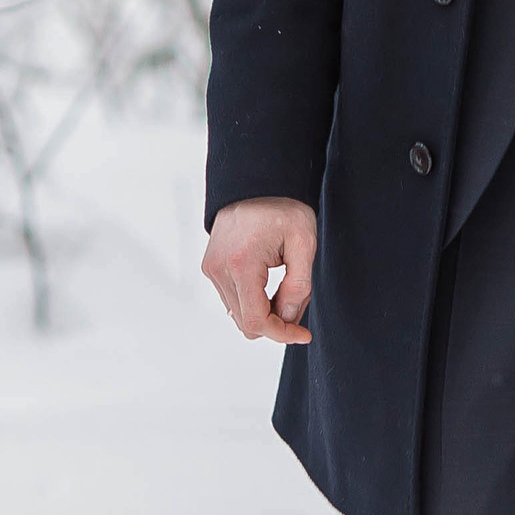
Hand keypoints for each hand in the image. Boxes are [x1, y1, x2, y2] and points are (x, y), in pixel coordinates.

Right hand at [203, 197, 316, 343]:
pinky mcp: (211, 266)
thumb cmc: (281, 206)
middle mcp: (219, 269)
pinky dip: (252, 301)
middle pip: (245, 323)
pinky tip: (269, 284)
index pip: (255, 321)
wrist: (257, 180)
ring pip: (238, 314)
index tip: (303, 334)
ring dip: (263, 312)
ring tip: (285, 288)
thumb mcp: (303, 243)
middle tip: (297, 302)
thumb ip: (298, 286)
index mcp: (241, 265)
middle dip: (275, 323)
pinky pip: (231, 299)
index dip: (282, 334)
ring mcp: (212, 268)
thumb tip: (288, 318)